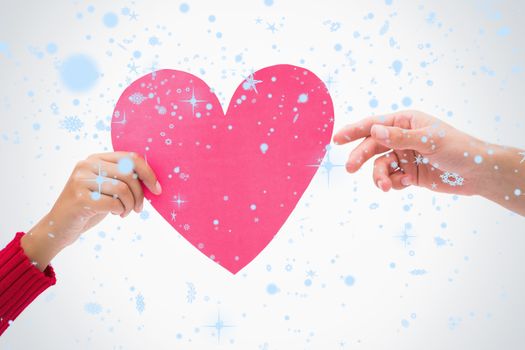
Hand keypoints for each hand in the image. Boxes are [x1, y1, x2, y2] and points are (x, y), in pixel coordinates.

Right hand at [21, 152, 161, 270]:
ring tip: (125, 212)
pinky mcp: (79, 197)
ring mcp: (80, 180)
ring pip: (123, 188)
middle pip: (128, 174)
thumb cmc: (90, 206)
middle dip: (140, 194)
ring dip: (130, 205)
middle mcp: (86, 165)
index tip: (157, 190)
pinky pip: (113, 202)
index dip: (148, 173)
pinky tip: (115, 214)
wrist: (59, 226)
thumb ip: (123, 179)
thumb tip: (152, 180)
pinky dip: (120, 210)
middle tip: (139, 208)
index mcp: (96, 158)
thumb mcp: (107, 188)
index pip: (131, 158)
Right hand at [333, 110, 524, 214]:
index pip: (374, 125)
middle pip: (372, 146)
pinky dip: (393, 183)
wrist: (477, 173)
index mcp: (405, 123)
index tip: (336, 139)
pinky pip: (391, 178)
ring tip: (385, 186)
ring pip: (380, 166)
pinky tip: (402, 184)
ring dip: (379, 176)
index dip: (354, 130)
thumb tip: (374, 132)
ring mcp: (404, 157)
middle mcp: (401, 138)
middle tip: (350, 168)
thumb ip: (400, 137)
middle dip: (361, 157)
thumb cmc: (458, 148)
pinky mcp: (409, 174)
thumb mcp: (429, 140)